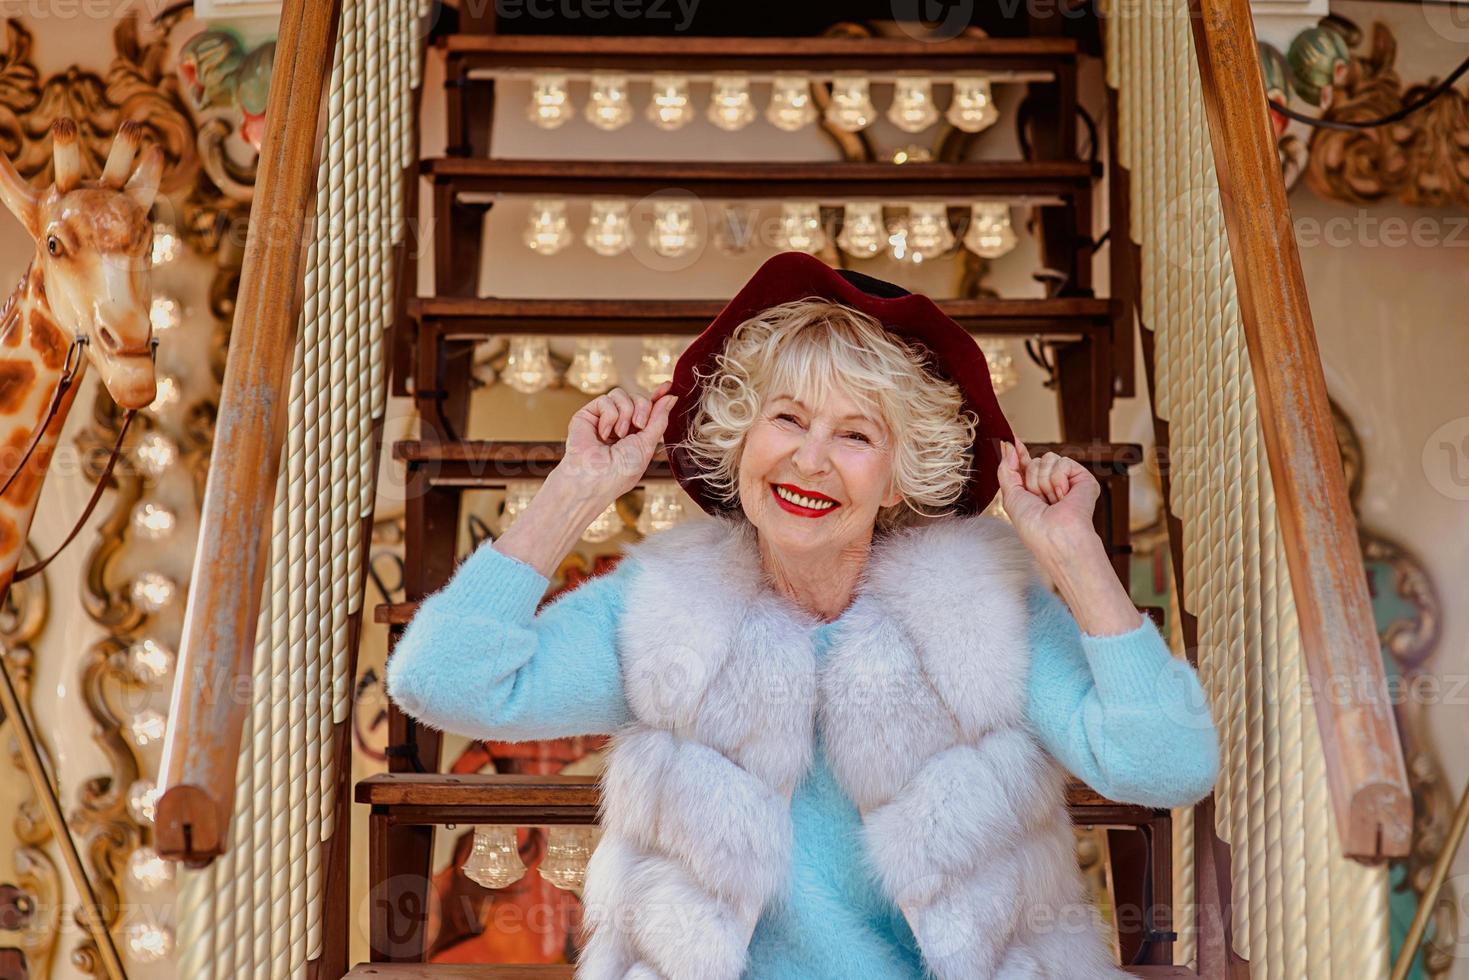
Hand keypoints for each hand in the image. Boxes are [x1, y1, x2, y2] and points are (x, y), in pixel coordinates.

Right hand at [559, 381, 677, 504]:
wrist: (595, 479)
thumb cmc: (621, 470)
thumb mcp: (647, 444)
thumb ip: (659, 419)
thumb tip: (671, 397)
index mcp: (636, 433)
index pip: (648, 408)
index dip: (658, 396)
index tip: (668, 386)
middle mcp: (620, 424)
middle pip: (638, 397)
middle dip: (642, 408)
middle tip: (638, 426)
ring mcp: (603, 418)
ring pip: (621, 394)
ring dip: (625, 413)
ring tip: (619, 434)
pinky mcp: (588, 415)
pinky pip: (605, 400)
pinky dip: (609, 416)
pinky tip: (603, 434)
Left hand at [996, 440, 1100, 562]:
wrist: (1056, 536)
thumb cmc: (1034, 527)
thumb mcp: (1011, 497)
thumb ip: (1006, 470)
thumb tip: (1008, 445)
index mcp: (1034, 490)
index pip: (1026, 465)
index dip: (1019, 453)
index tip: (1012, 440)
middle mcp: (1051, 484)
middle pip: (1035, 461)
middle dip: (1032, 480)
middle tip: (1041, 501)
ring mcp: (1068, 481)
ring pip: (1048, 459)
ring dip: (1045, 483)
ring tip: (1053, 502)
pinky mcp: (1083, 479)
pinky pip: (1063, 462)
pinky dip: (1060, 480)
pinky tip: (1065, 496)